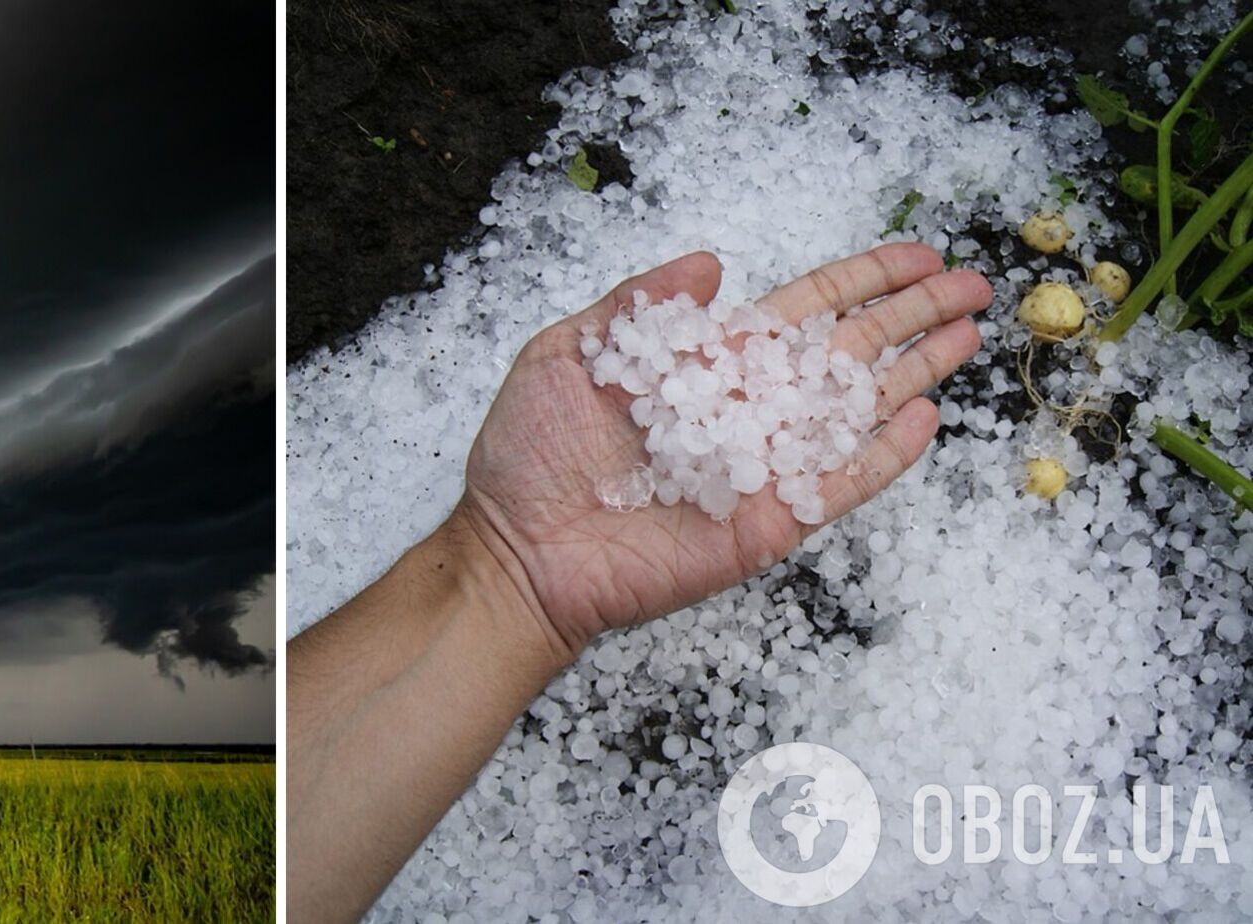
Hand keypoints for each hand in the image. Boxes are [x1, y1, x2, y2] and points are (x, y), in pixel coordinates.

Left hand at [451, 243, 992, 662]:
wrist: (515, 549)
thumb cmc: (529, 454)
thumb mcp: (569, 354)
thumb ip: (642, 305)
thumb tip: (713, 259)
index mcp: (708, 363)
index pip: (803, 311)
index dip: (862, 280)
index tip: (917, 255)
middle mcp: (746, 409)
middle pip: (848, 351)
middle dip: (911, 315)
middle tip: (975, 283)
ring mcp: (763, 467)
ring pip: (856, 410)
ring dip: (915, 372)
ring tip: (971, 335)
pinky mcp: (767, 523)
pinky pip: (837, 485)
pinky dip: (883, 455)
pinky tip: (925, 418)